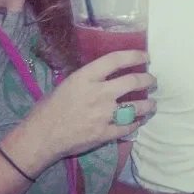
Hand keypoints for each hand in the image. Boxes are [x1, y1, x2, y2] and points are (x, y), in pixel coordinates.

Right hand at [12, 51, 155, 170]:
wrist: (40, 137)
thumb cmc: (48, 108)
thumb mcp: (68, 84)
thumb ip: (89, 78)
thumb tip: (106, 74)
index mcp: (86, 77)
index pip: (116, 60)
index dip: (135, 55)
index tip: (146, 56)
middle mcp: (99, 93)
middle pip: (133, 81)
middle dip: (148, 80)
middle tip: (152, 81)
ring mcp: (104, 114)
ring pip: (137, 106)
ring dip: (148, 104)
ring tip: (152, 104)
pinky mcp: (104, 133)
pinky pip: (128, 127)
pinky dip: (136, 123)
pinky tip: (138, 121)